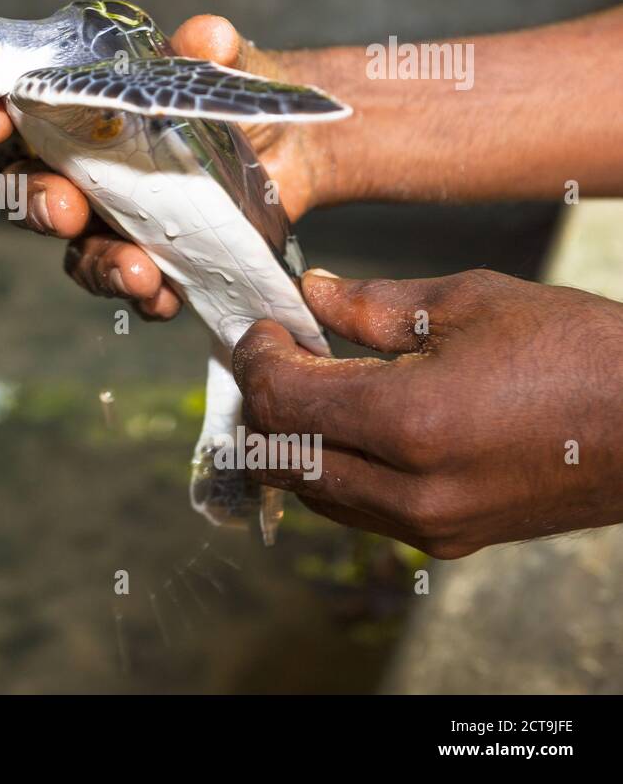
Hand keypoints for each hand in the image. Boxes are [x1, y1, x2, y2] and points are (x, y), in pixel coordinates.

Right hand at [0, 14, 335, 318]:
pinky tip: (167, 296)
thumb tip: (208, 35)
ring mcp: (115, 222)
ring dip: (99, 265)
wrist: (288, 146)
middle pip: (30, 195)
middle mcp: (81, 173)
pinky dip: (148, 297)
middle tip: (62, 208)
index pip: (12, 119)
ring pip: (80, 252)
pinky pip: (138, 288)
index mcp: (76, 116)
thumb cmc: (228, 96)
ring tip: (136, 270)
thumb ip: (209, 50)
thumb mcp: (221, 64)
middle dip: (36, 203)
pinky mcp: (156, 260)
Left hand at [234, 268, 622, 556]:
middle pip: (280, 457)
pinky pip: (358, 512)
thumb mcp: (468, 302)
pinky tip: (351, 427)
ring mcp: (431, 525)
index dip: (256, 360)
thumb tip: (308, 292)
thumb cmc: (575, 352)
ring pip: (313, 492)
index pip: (282, 402)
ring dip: (292, 440)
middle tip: (278, 355)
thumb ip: (370, 304)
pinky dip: (333, 470)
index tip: (264, 327)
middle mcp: (412, 489)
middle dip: (262, 402)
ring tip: (312, 385)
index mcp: (410, 422)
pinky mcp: (450, 541)